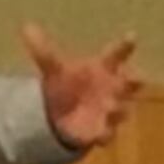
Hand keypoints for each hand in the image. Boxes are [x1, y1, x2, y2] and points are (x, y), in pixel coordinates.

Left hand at [22, 25, 143, 151]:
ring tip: (110, 107)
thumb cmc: (69, 85)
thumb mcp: (54, 69)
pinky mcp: (103, 130)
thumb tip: (26, 27)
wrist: (64, 115)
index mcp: (104, 68)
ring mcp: (111, 110)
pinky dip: (106, 135)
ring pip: (122, 109)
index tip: (132, 36)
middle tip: (136, 78)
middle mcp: (113, 88)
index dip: (125, 46)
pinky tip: (101, 137)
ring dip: (119, 109)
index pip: (117, 54)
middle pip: (130, 83)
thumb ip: (44, 51)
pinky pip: (108, 134)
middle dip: (134, 80)